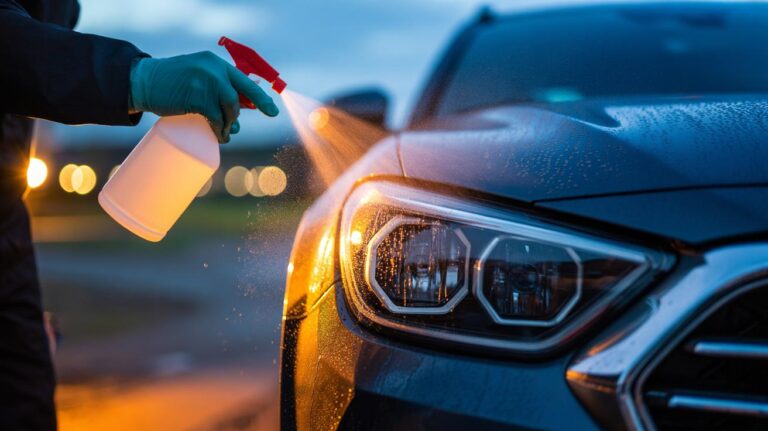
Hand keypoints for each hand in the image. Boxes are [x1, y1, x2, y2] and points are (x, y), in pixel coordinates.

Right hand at [129, 51, 278, 142]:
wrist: (143, 81)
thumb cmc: (170, 82)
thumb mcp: (197, 76)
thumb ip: (216, 86)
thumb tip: (242, 108)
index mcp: (215, 62)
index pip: (244, 80)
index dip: (260, 97)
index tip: (273, 111)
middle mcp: (214, 68)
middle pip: (238, 96)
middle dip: (240, 116)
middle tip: (235, 130)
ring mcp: (206, 82)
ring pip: (229, 108)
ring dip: (228, 125)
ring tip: (223, 133)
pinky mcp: (197, 97)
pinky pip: (216, 118)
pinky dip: (219, 130)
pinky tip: (219, 135)